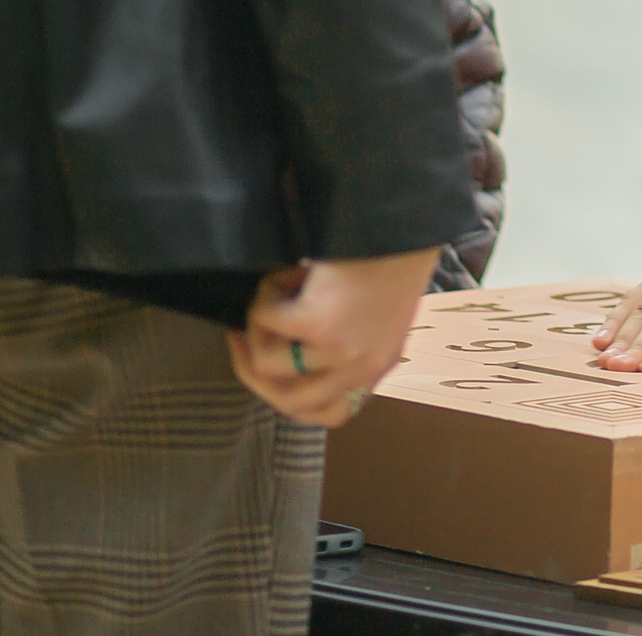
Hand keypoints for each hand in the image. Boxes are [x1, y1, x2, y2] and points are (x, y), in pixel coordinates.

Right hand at [226, 247, 437, 428]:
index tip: (273, 368)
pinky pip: (264, 321)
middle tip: (240, 336)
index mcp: (377, 367)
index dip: (290, 397)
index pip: (330, 414)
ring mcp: (340, 351)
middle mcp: (360, 369)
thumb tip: (284, 350)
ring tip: (274, 291)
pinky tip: (283, 274)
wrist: (402, 226)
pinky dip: (264, 296)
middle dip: (253, 371)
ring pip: (266, 364)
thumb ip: (342, 345)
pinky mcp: (319, 324)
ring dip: (257, 327)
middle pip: (287, 403)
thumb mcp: (374, 316)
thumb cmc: (389, 259)